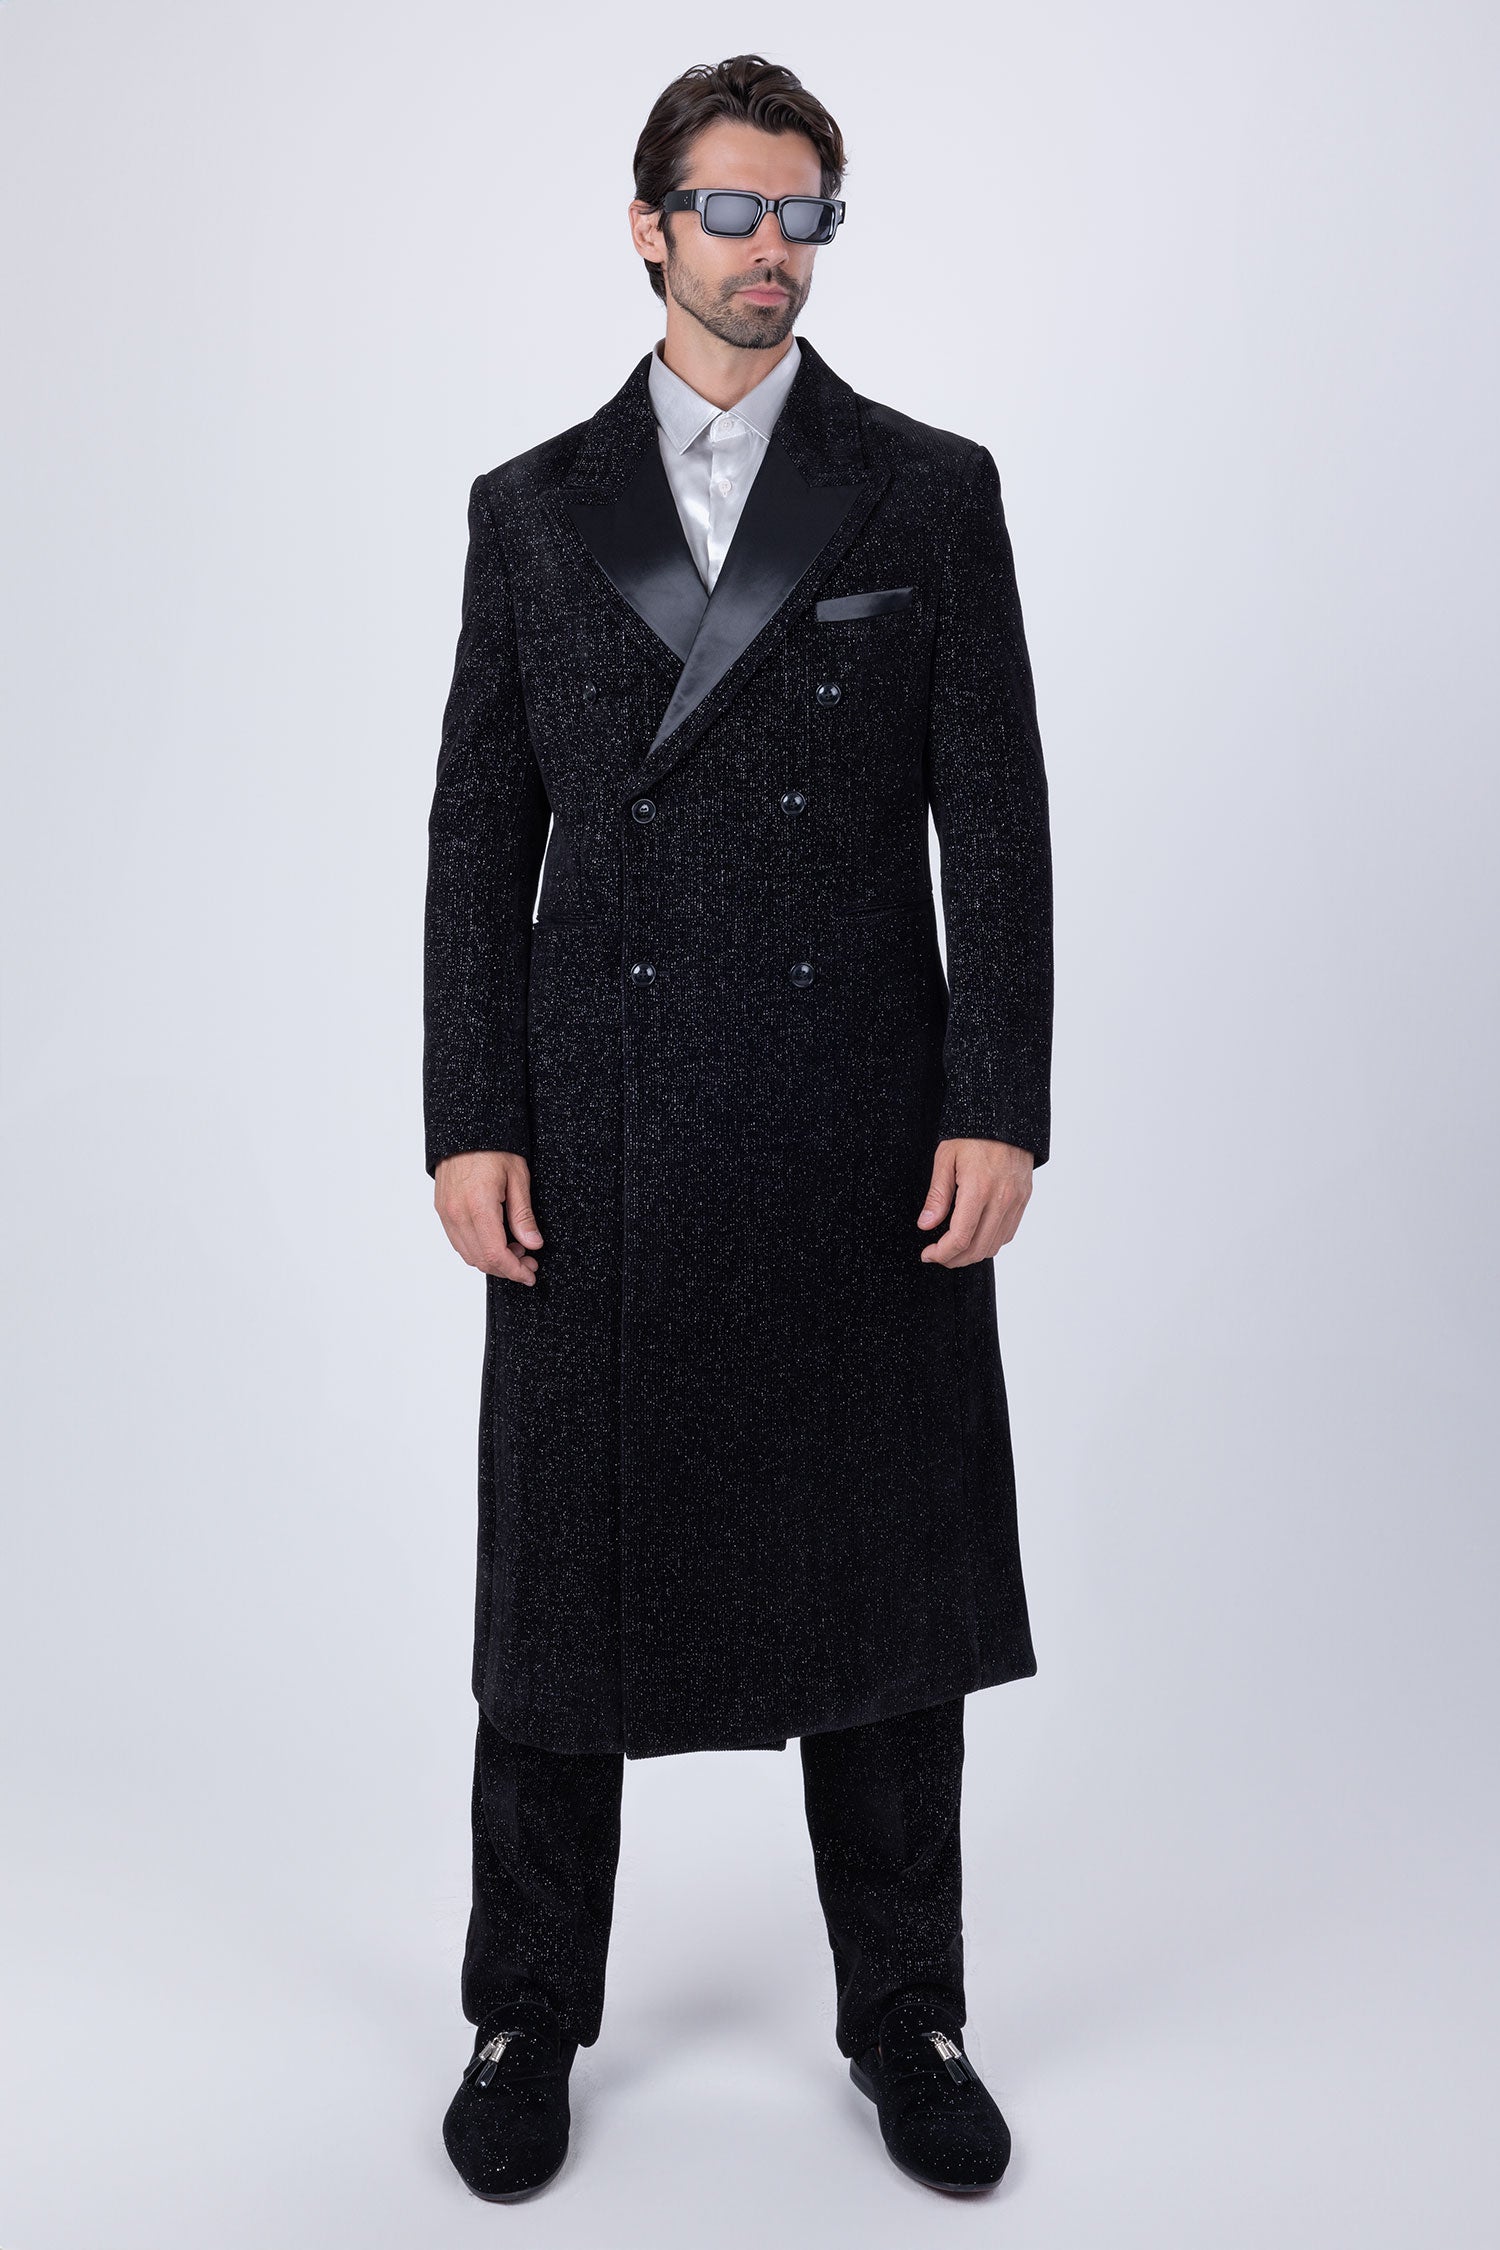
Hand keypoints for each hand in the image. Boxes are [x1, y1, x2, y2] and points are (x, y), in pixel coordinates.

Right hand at [434, 1150, 543, 1283]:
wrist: (466, 1129)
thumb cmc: (494, 1148)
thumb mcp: (518, 1178)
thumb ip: (523, 1215)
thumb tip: (533, 1244)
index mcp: (478, 1206)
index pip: (495, 1255)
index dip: (514, 1271)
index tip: (530, 1274)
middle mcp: (457, 1214)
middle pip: (480, 1260)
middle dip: (506, 1267)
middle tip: (529, 1261)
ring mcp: (446, 1213)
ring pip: (468, 1254)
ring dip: (492, 1259)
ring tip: (515, 1247)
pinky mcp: (442, 1210)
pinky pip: (458, 1241)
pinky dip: (478, 1248)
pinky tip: (496, 1239)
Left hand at [916, 1139, 1033, 1266]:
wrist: (1006, 1115)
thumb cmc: (972, 1133)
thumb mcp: (945, 1157)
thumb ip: (937, 1195)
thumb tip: (926, 1225)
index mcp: (979, 1188)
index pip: (961, 1237)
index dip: (942, 1253)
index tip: (928, 1254)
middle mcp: (1002, 1198)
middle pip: (979, 1248)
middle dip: (955, 1259)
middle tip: (937, 1256)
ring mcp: (1016, 1200)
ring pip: (995, 1245)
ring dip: (973, 1254)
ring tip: (954, 1249)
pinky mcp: (1024, 1199)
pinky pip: (1008, 1232)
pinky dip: (990, 1242)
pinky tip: (975, 1235)